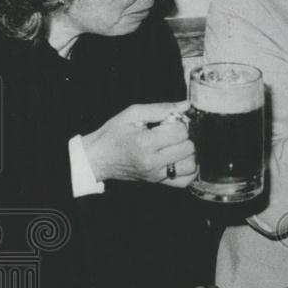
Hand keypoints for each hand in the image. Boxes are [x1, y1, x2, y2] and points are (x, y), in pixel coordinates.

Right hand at [82, 101, 197, 186]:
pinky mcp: (157, 182)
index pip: (181, 132)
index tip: (170, 122)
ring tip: (178, 145)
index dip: (179, 123)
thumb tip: (186, 105)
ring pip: (191, 166)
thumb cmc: (113, 134)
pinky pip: (184, 181)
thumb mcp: (132, 114)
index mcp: (145, 143)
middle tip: (174, 133)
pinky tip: (182, 159)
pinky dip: (189, 170)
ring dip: (190, 153)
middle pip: (189, 148)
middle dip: (186, 137)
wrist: (97, 158)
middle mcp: (152, 162)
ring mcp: (156, 175)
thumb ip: (161, 108)